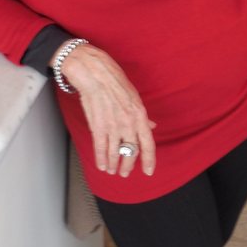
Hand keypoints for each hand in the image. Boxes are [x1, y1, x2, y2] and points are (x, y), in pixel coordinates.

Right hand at [53, 42, 155, 178]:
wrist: (95, 73)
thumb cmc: (114, 81)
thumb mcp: (135, 97)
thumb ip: (142, 116)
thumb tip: (151, 127)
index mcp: (140, 115)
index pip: (148, 143)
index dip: (149, 160)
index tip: (148, 171)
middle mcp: (128, 123)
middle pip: (131, 152)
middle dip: (128, 165)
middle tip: (125, 173)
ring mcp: (112, 126)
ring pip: (115, 152)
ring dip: (114, 164)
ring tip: (112, 171)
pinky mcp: (97, 126)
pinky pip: (100, 148)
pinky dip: (101, 158)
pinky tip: (102, 165)